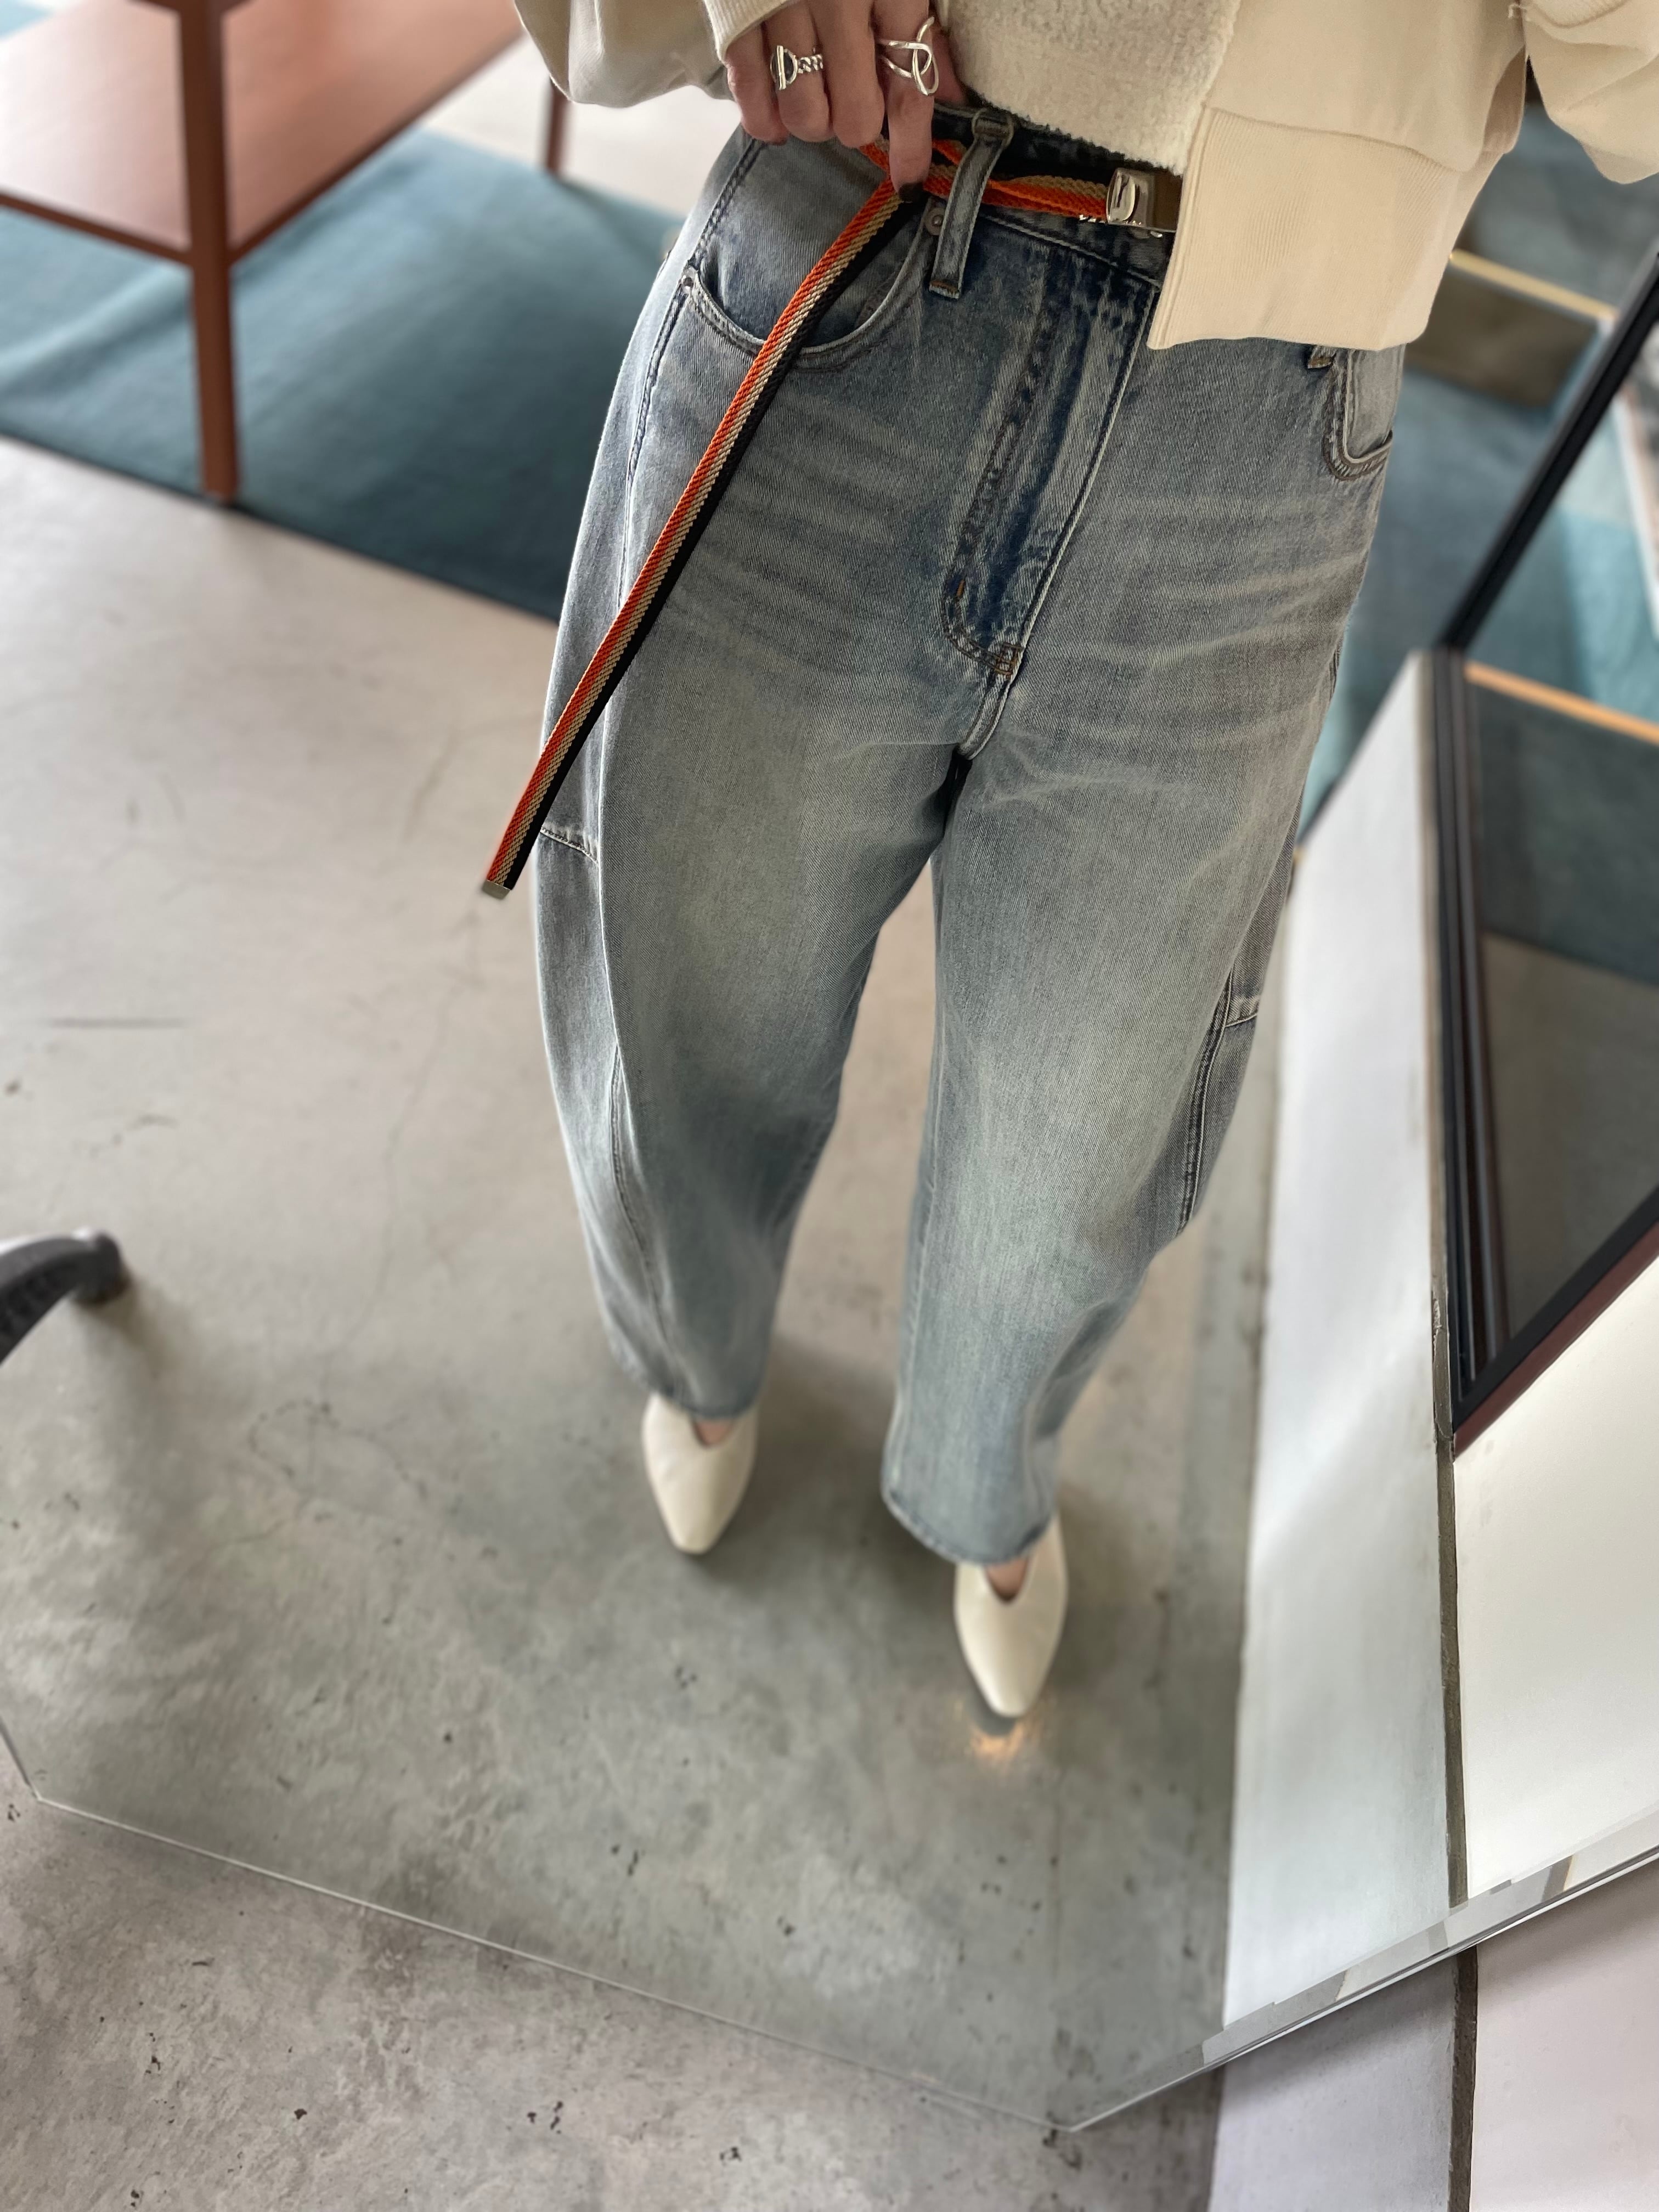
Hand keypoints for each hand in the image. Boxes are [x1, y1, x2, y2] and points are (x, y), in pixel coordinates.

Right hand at [725, 0, 965, 189]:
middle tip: (850, 96)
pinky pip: (752, 101)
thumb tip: (952, 95)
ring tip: (815, 91)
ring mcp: (779, 8)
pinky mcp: (735, 19)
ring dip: (814, 119)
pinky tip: (779, 107)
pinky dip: (768, 119)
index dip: (913, 142)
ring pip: (804, 116)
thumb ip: (923, 30)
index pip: (909, 82)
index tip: (909, 180)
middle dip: (856, 122)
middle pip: (854, 116)